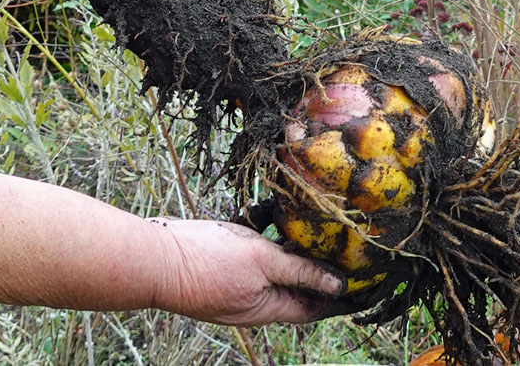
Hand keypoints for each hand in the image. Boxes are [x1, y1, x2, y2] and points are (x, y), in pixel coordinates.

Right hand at [149, 219, 346, 325]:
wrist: (155, 257)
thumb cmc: (207, 261)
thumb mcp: (263, 262)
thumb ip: (300, 272)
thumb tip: (338, 285)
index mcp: (270, 306)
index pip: (315, 307)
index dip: (340, 298)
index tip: (365, 288)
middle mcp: (256, 300)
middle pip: (298, 287)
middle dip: (322, 271)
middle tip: (347, 252)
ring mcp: (239, 283)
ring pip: (277, 268)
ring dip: (296, 250)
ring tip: (318, 229)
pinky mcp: (224, 265)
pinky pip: (256, 254)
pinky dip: (268, 235)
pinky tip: (275, 213)